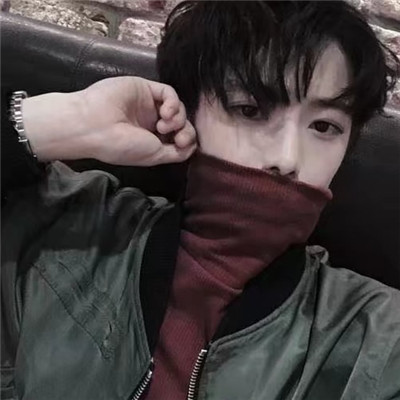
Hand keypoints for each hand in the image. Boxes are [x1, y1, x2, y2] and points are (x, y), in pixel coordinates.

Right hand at [22, 76, 196, 165]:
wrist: (95, 127)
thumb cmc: (122, 146)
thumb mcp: (154, 156)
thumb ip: (176, 153)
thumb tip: (191, 146)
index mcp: (152, 139)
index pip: (179, 136)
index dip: (186, 139)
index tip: (180, 144)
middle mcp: (151, 122)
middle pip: (182, 121)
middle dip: (185, 130)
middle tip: (178, 137)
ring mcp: (148, 105)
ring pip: (177, 107)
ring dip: (177, 117)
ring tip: (163, 125)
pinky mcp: (145, 88)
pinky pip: (168, 92)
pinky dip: (173, 102)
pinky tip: (165, 111)